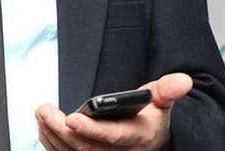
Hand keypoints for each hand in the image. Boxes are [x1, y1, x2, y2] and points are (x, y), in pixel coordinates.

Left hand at [35, 73, 192, 150]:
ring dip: (51, 135)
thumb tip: (183, 80)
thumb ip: (168, 90)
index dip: (91, 129)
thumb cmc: (152, 119)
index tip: (71, 118)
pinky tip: (43, 126)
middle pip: (84, 147)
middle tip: (44, 110)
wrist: (152, 143)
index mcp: (137, 137)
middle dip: (60, 129)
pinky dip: (51, 142)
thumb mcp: (163, 102)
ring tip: (41, 113)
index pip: (112, 136)